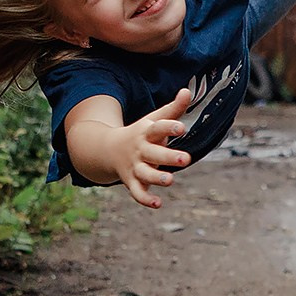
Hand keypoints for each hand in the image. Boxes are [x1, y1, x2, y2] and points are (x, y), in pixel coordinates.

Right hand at [119, 87, 193, 208]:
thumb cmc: (142, 134)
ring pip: (145, 174)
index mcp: (147, 132)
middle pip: (154, 153)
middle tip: (186, 159)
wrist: (109, 150)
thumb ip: (173, 109)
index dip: (170, 127)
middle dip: (168, 156)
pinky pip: (137, 192)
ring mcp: (135, 167)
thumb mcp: (154, 119)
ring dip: (156, 177)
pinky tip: (158, 204)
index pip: (158, 128)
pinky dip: (146, 199)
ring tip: (170, 180)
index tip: (182, 128)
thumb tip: (187, 91)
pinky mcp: (132, 182)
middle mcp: (140, 150)